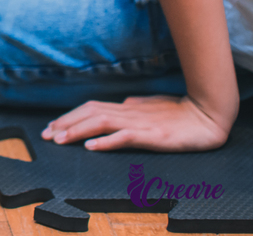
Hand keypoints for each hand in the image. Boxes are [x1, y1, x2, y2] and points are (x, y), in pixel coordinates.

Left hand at [42, 94, 233, 151]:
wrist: (206, 116)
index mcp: (127, 106)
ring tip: (60, 139)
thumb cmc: (179, 112)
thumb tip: (116, 107)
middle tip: (45, 135)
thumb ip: (131, 108)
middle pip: (89, 113)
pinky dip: (106, 141)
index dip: (69, 116)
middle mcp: (128, 111)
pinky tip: (91, 146)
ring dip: (77, 131)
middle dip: (65, 123)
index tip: (51, 127)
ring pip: (100, 122)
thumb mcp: (149, 108)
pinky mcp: (152, 136)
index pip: (90, 108)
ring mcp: (139, 123)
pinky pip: (124, 137)